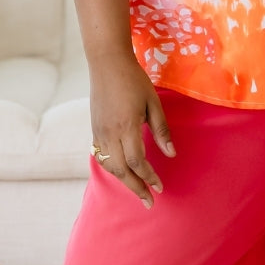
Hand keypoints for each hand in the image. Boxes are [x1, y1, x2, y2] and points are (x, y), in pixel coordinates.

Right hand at [88, 51, 175, 207]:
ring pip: (108, 166)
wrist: (107, 63)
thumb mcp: (153, 102)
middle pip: (121, 170)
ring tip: (137, 189)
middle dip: (135, 187)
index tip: (160, 187)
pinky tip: (121, 171)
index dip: (149, 176)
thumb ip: (161, 129)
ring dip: (123, 180)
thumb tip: (171, 154)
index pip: (137, 162)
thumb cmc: (134, 79)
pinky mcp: (93, 129)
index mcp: (127, 127)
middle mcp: (110, 133)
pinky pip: (100, 156)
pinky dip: (111, 168)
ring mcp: (99, 132)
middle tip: (149, 201)